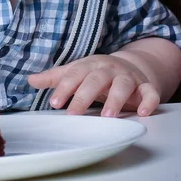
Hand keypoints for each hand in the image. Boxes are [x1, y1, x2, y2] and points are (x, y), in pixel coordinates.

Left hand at [27, 54, 161, 116]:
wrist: (130, 66)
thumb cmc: (97, 73)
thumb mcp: (76, 72)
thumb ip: (55, 78)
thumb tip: (30, 80)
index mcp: (90, 65)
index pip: (75, 74)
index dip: (64, 88)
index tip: (54, 103)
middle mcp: (109, 69)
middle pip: (96, 79)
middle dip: (84, 95)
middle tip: (73, 114)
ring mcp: (128, 78)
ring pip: (123, 85)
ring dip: (116, 99)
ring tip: (107, 116)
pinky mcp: (145, 87)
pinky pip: (150, 93)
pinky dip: (149, 101)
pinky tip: (143, 113)